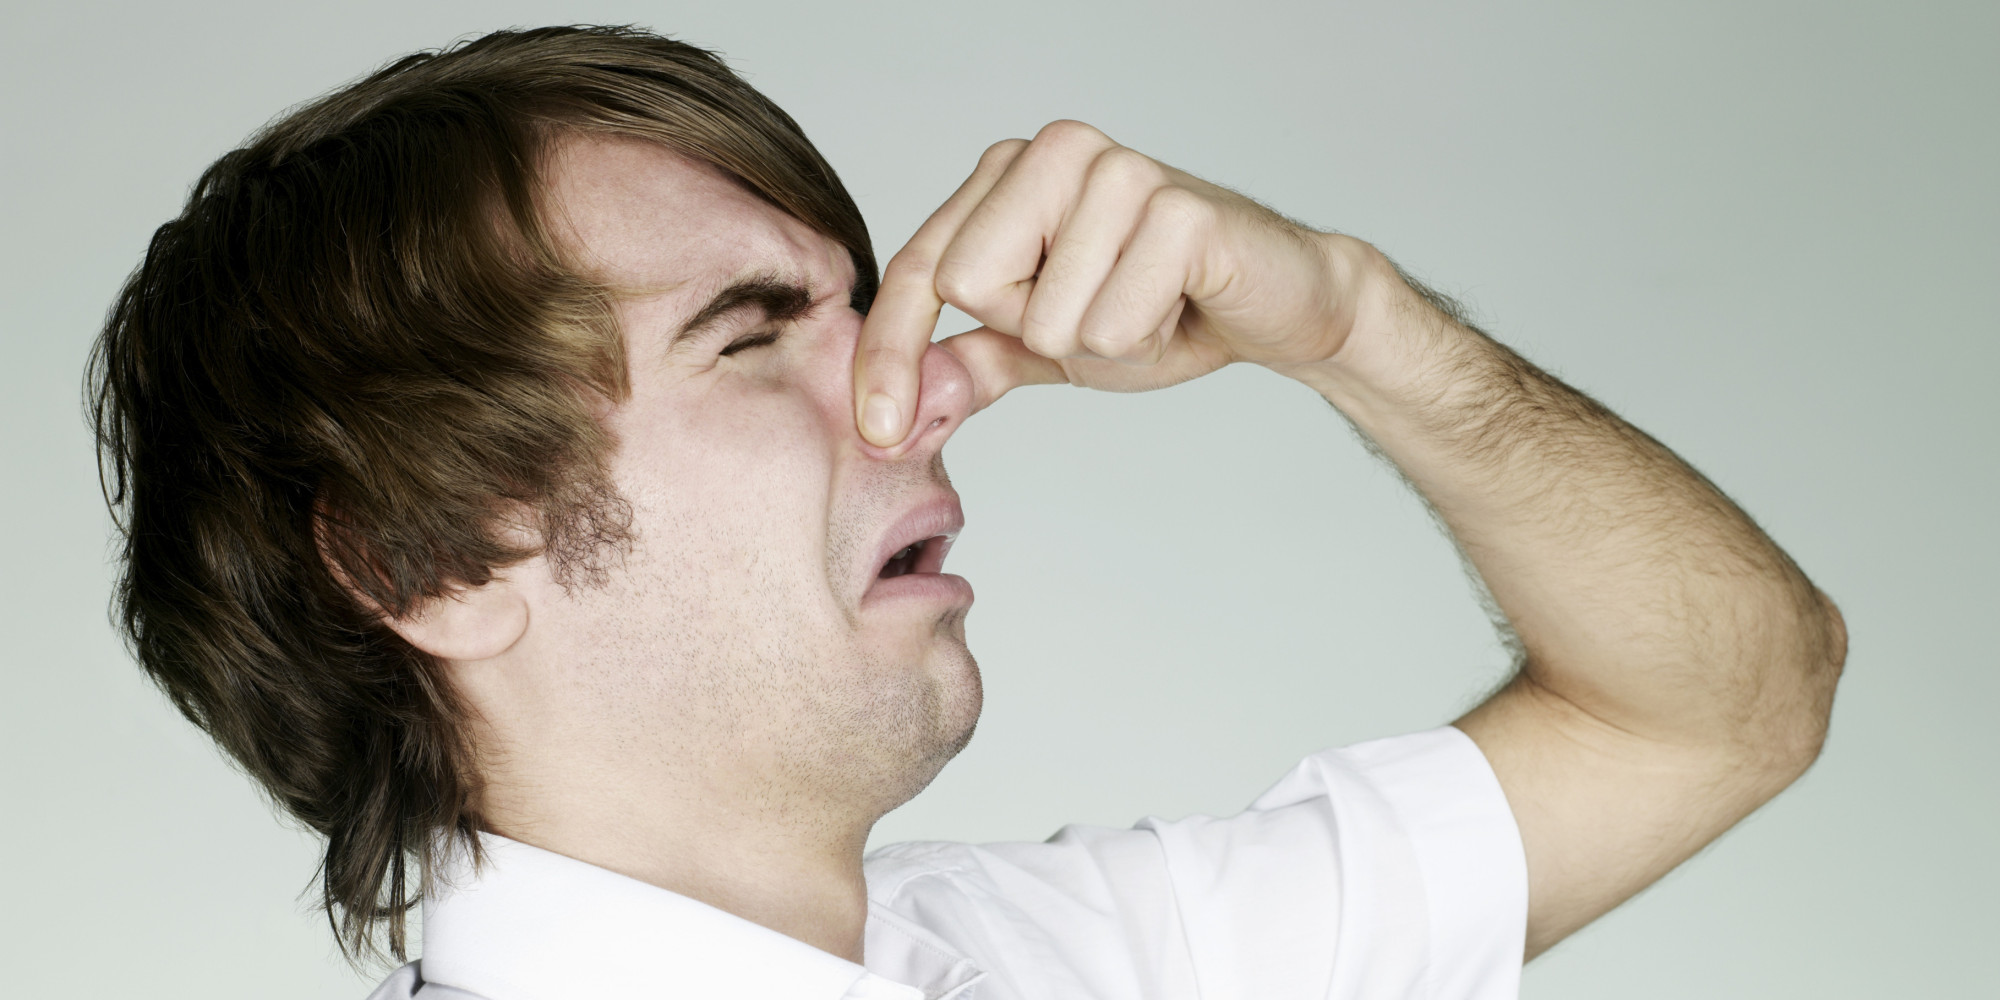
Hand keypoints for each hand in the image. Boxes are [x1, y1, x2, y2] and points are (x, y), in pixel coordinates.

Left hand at [853, 120, 1367, 446]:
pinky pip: (1112, 324)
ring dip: (1101, 342)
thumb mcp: (1044, 346)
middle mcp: (1055, 151)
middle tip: (1102, 310)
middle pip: (970, 287)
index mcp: (1009, 173)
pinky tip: (1181, 303)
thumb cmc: (1160, 310)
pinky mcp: (1177, 209)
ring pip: (1046, 318)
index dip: (890, 352)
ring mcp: (1117, 171)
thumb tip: (894, 415)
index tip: (876, 431)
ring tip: (1149, 305)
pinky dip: (1146, 339)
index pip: (920, 268)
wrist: (1275, 307)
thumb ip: (968, 364)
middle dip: (1034, 333)